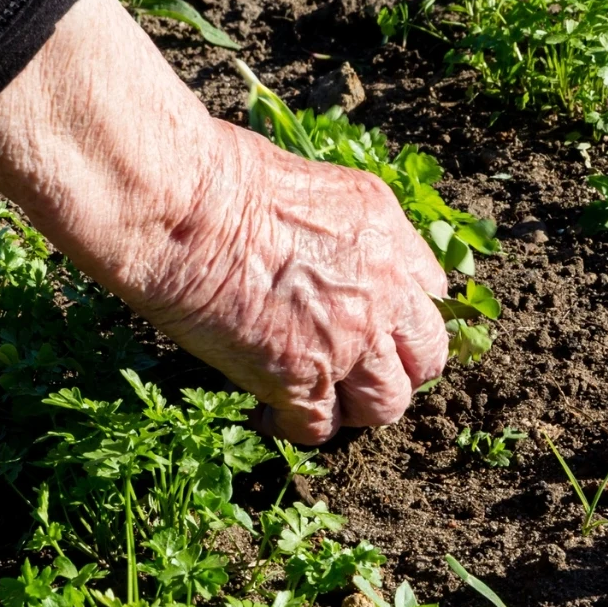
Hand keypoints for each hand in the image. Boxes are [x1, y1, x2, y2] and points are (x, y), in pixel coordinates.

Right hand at [0, 0, 448, 443]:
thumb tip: (313, 254)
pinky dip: (295, 427)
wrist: (178, 207)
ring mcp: (348, 339)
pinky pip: (320, 428)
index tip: (374, 323)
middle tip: (355, 371)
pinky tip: (268, 413)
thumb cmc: (213, 178)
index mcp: (385, 230)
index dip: (400, 316)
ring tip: (318, 399)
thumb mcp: (304, 184)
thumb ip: (331, 231)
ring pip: (386, 404)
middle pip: (425, 355)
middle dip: (394, 368)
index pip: (429, 291)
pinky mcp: (302, 378)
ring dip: (354, 407)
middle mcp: (382, 288)